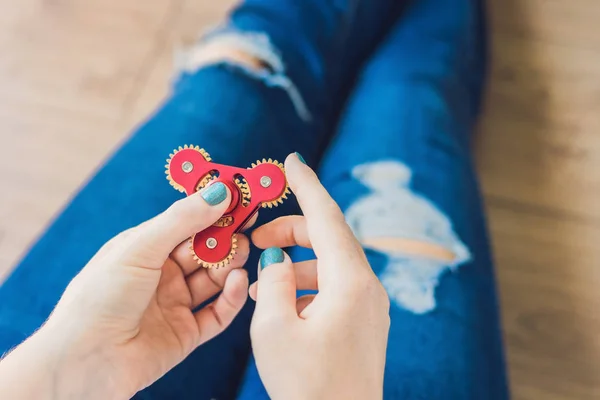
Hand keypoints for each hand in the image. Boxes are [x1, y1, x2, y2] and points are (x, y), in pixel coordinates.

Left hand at [0, 182, 248, 398]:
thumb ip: (182, 219)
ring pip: (216, 279)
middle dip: (226, 237)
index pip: (187, 222)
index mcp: (146, 249)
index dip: (214, 210)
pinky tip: (238, 282)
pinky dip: (233, 296)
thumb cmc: (99, 297)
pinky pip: (219, 312)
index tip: (242, 197)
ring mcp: (175, 304)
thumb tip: (219, 191)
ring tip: (240, 255)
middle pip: (205, 250)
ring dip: (230, 264)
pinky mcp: (187, 334)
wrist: (83, 360)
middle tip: (246, 226)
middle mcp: (162, 275)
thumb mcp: (140, 247)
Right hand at [248, 154, 390, 399]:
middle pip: (328, 238)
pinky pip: (335, 288)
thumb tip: (276, 259)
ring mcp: (370, 306)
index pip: (326, 217)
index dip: (306, 185)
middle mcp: (368, 287)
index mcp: (350, 281)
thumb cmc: (306, 385)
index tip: (291, 161)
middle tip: (255, 241)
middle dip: (290, 232)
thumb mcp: (274, 328)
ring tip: (260, 283)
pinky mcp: (364, 322)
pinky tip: (281, 303)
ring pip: (329, 264)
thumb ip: (273, 282)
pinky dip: (307, 285)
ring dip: (294, 264)